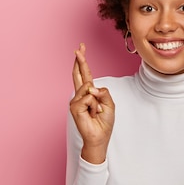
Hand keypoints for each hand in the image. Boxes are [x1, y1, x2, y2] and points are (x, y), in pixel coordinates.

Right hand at [70, 43, 114, 163]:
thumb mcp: (109, 103)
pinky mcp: (74, 107)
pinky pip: (87, 98)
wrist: (100, 136)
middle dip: (79, 60)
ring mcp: (76, 100)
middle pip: (78, 74)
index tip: (81, 48)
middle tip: (78, 48)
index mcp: (89, 92)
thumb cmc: (104, 121)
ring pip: (88, 88)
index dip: (83, 61)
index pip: (85, 74)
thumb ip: (102, 92)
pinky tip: (92, 113)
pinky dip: (93, 105)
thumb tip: (91, 87)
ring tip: (96, 111)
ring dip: (97, 101)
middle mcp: (81, 94)